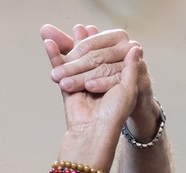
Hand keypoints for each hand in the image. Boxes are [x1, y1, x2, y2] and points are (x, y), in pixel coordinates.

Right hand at [41, 24, 158, 137]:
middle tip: (82, 27)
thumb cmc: (114, 114)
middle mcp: (97, 83)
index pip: (108, 59)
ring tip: (70, 31)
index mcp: (113, 83)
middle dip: (85, 42)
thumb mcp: (128, 88)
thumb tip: (135, 47)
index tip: (103, 33)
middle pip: (90, 58)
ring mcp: (81, 86)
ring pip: (75, 62)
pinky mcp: (67, 89)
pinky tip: (50, 43)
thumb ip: (130, 68)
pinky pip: (60, 69)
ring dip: (70, 45)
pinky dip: (54, 56)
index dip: (104, 45)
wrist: (94, 132)